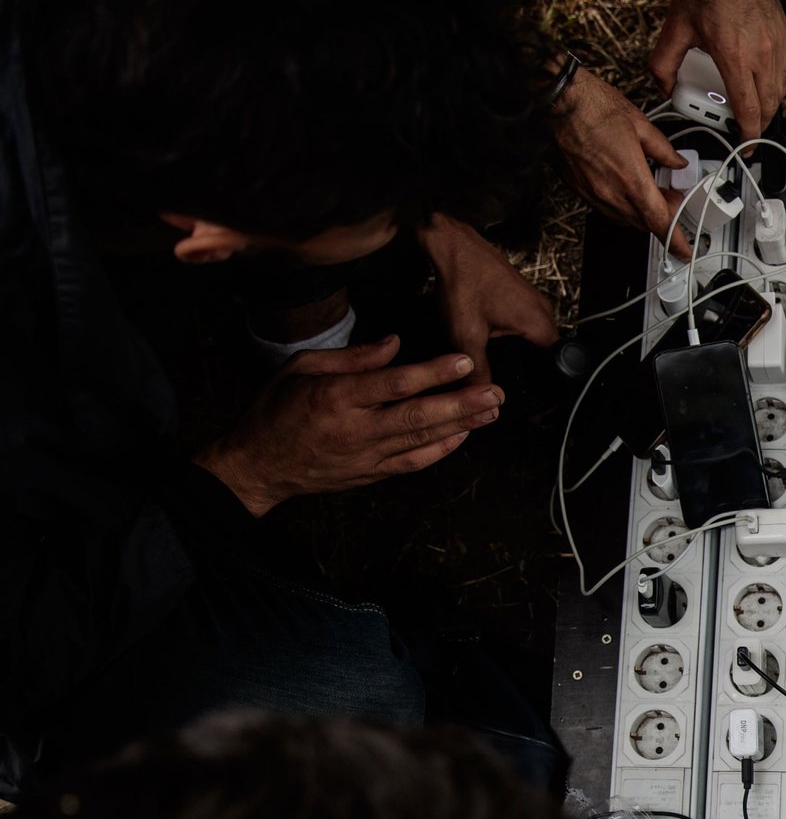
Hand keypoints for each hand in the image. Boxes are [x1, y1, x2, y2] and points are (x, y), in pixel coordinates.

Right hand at [193, 337, 499, 514]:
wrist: (257, 465)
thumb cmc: (276, 410)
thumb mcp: (302, 368)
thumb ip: (352, 357)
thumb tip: (396, 343)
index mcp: (335, 398)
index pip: (394, 383)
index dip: (432, 372)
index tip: (463, 360)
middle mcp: (354, 430)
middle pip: (417, 417)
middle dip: (461, 404)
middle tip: (495, 392)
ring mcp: (365, 456)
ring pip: (422, 441)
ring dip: (461, 425)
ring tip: (491, 410)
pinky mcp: (371, 475)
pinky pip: (413, 463)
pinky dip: (441, 450)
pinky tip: (464, 435)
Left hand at [418, 216, 557, 384]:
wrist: (453, 246)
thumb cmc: (464, 282)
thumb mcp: (466, 335)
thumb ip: (479, 370)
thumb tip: (484, 395)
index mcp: (539, 324)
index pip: (557, 363)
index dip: (547, 383)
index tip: (536, 395)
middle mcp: (543, 310)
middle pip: (548, 351)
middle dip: (534, 368)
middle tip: (517, 381)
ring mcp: (533, 299)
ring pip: (537, 335)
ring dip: (525, 350)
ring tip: (506, 361)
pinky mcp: (521, 293)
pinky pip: (527, 321)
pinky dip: (516, 334)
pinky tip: (496, 338)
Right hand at [551, 67, 690, 242]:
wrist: (559, 101)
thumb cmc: (594, 107)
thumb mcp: (641, 124)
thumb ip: (664, 150)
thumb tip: (676, 161)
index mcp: (631, 179)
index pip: (660, 222)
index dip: (676, 240)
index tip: (684, 250)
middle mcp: (611, 193)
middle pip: (645, 223)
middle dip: (662, 216)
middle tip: (670, 195)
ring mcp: (593, 194)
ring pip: (625, 219)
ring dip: (641, 212)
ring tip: (648, 188)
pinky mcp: (580, 190)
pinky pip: (606, 209)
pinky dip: (622, 205)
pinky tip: (625, 184)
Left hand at [647, 0, 785, 138]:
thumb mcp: (675, 27)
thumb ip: (663, 63)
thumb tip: (661, 88)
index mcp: (733, 55)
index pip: (748, 109)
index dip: (748, 135)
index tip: (745, 146)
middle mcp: (761, 53)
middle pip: (769, 106)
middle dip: (759, 125)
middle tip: (746, 130)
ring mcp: (777, 44)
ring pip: (781, 91)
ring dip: (770, 107)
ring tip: (755, 111)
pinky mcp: (784, 35)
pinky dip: (777, 86)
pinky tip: (765, 85)